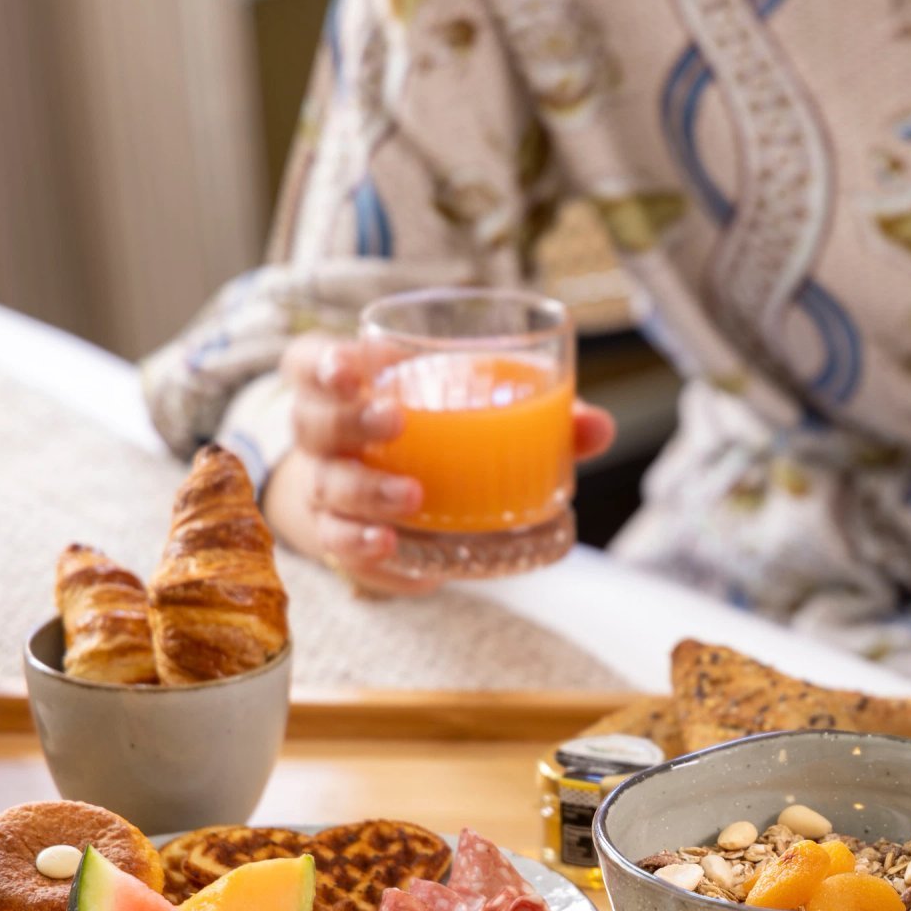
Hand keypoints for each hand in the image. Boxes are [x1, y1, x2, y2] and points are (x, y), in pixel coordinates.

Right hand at [262, 332, 615, 595]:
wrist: (373, 501)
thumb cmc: (430, 441)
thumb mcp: (469, 416)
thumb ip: (534, 416)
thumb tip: (598, 427)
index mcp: (347, 387)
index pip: (312, 361)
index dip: (328, 361)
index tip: (364, 365)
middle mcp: (324, 435)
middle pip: (314, 420)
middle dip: (351, 419)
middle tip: (395, 421)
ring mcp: (324, 488)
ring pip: (327, 485)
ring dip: (367, 491)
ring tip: (412, 497)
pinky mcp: (338, 537)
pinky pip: (340, 543)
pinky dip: (366, 546)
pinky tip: (397, 549)